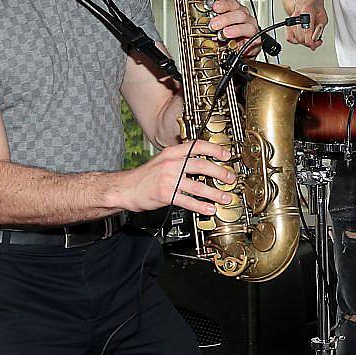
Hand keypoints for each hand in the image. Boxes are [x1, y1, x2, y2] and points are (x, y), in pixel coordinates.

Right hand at [121, 140, 237, 215]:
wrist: (125, 188)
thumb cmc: (144, 176)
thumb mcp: (162, 160)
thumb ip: (179, 159)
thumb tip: (200, 160)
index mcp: (171, 153)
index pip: (197, 146)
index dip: (214, 149)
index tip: (227, 155)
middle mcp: (171, 164)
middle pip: (202, 165)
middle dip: (220, 172)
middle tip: (230, 178)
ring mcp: (168, 179)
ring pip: (198, 185)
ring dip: (215, 193)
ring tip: (225, 197)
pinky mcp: (166, 194)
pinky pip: (188, 200)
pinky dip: (201, 206)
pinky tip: (209, 209)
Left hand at [209, 0, 261, 57]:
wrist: (243, 53)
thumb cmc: (232, 39)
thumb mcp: (220, 31)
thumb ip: (215, 26)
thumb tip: (206, 24)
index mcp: (237, 12)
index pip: (232, 4)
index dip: (224, 4)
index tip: (214, 7)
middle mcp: (246, 17)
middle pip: (239, 12)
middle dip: (225, 18)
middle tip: (214, 24)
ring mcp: (251, 27)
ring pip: (245, 22)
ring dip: (233, 27)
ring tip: (224, 32)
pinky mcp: (256, 38)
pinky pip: (250, 35)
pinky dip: (240, 35)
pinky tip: (232, 37)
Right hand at [286, 0, 326, 49]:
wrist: (306, 2)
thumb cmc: (315, 9)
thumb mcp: (323, 17)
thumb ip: (320, 28)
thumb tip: (315, 38)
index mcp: (307, 11)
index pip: (307, 31)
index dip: (311, 41)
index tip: (315, 44)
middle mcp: (297, 16)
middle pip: (301, 37)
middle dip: (310, 42)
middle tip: (316, 41)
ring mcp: (291, 20)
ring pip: (296, 39)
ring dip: (305, 41)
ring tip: (311, 37)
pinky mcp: (288, 25)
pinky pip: (289, 37)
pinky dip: (296, 41)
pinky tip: (302, 38)